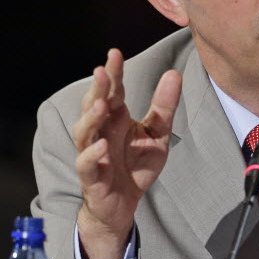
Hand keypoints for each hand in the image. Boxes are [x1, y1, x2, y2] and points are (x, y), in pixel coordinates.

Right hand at [72, 48, 181, 258]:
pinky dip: (93, 155)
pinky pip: (87, 164)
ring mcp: (93, 153)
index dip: (113, 73)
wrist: (124, 204)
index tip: (114, 53)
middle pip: (94, 106)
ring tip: (102, 104)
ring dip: (91, 117)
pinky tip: (102, 146)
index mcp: (115, 119)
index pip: (112, 91)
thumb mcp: (157, 135)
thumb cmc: (135, 165)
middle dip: (98, 89)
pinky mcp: (92, 177)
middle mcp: (100, 132)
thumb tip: (174, 74)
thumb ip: (163, 107)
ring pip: (84, 132)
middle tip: (103, 72)